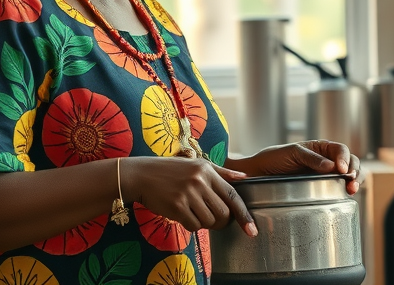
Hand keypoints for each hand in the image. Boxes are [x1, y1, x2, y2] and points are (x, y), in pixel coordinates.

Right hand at [121, 157, 257, 236]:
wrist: (141, 175)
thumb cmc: (170, 170)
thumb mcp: (196, 164)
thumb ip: (222, 172)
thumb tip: (244, 176)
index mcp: (207, 170)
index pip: (233, 195)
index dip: (244, 214)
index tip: (252, 229)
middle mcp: (200, 181)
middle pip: (223, 213)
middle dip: (221, 222)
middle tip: (212, 219)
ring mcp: (188, 194)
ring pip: (209, 221)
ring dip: (204, 223)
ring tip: (193, 213)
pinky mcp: (177, 206)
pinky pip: (194, 226)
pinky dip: (191, 225)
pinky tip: (183, 215)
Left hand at [234, 140, 361, 194]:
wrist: (258, 174)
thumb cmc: (273, 159)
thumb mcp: (292, 153)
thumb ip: (311, 158)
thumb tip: (332, 166)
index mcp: (320, 148)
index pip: (341, 150)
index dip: (345, 158)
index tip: (341, 170)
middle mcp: (326, 160)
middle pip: (350, 162)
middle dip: (355, 170)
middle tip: (351, 182)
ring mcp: (325, 175)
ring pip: (348, 175)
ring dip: (355, 180)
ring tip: (351, 189)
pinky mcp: (321, 189)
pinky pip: (339, 187)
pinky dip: (347, 189)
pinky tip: (347, 194)